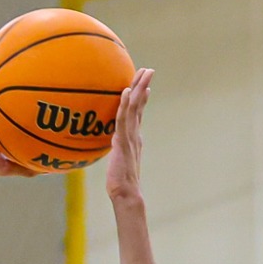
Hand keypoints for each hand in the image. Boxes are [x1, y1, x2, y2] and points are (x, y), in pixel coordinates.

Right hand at [0, 65, 35, 179]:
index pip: (17, 113)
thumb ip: (30, 167)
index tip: (42, 92)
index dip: (28, 103)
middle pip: (5, 97)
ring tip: (2, 57)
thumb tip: (55, 170)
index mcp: (2, 129)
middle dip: (15, 83)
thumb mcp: (12, 166)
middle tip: (29, 69)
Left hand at [105, 68, 152, 203]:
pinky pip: (124, 119)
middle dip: (143, 85)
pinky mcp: (124, 142)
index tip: (145, 84)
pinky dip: (125, 104)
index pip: (138, 112)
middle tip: (148, 70)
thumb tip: (114, 139)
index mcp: (134, 137)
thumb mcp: (118, 159)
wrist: (126, 193)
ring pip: (135, 108)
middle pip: (140, 105)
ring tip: (144, 73)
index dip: (141, 97)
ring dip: (139, 88)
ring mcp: (131, 137)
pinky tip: (126, 91)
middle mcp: (135, 134)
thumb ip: (118, 147)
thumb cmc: (120, 181)